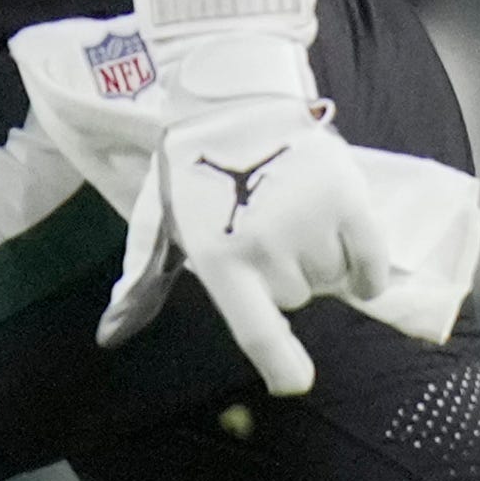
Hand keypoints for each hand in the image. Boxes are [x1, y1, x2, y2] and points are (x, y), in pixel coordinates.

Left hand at [101, 40, 402, 396]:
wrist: (234, 98)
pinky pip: (370, 256)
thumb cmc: (194, 169)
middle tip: (269, 232)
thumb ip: (144, 276)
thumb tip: (109, 333)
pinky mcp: (347, 197)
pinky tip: (353, 253)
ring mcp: (308, 221)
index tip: (296, 382)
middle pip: (297, 297)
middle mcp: (266, 246)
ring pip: (333, 276)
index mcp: (219, 259)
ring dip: (323, 261)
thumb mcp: (162, 222)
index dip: (280, 364)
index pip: (257, 330)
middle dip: (288, 276)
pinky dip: (367, 265)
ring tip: (297, 216)